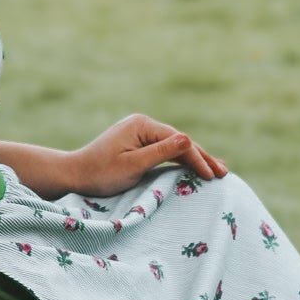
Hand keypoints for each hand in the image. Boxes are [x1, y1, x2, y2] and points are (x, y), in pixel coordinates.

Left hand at [67, 115, 226, 199]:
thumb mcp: (132, 166)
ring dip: (195, 159)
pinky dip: (181, 160)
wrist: (75, 175)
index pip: (178, 141)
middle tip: (224, 173)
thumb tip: (189, 138)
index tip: (213, 175)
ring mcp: (141, 133)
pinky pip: (165, 151)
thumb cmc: (101, 173)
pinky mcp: (139, 144)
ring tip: (218, 171)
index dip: (197, 158)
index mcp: (142, 125)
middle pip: (180, 141)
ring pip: (175, 146)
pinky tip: (196, 168)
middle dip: (202, 157)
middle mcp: (143, 124)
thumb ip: (161, 153)